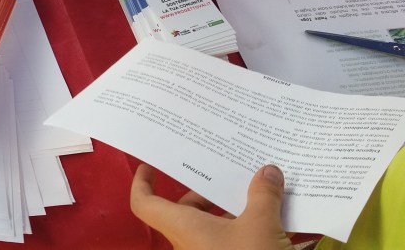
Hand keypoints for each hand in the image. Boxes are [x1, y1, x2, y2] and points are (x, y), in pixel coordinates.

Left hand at [130, 164, 295, 249]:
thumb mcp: (261, 224)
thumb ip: (263, 195)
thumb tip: (269, 170)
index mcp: (183, 227)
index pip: (144, 204)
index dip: (141, 183)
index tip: (148, 167)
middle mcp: (189, 242)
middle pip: (185, 210)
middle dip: (205, 192)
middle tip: (225, 175)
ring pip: (208, 226)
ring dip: (228, 210)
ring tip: (255, 194)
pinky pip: (225, 240)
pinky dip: (240, 227)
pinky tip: (268, 220)